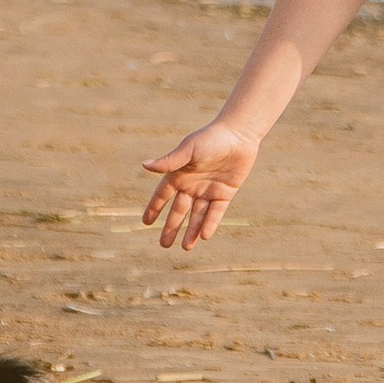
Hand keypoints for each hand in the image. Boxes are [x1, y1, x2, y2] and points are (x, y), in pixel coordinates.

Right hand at [142, 122, 259, 250]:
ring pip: (197, 215)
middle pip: (179, 210)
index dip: (154, 208)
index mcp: (179, 174)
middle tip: (164, 245)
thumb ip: (169, 161)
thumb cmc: (210, 138)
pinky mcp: (224, 193)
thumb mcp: (188, 150)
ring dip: (191, 231)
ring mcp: (208, 190)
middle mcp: (192, 185)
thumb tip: (144, 165)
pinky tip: (204, 237)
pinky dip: (210, 224)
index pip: (162, 195)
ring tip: (185, 248)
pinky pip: (215, 212)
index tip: (145, 222)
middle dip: (172, 227)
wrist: (239, 135)